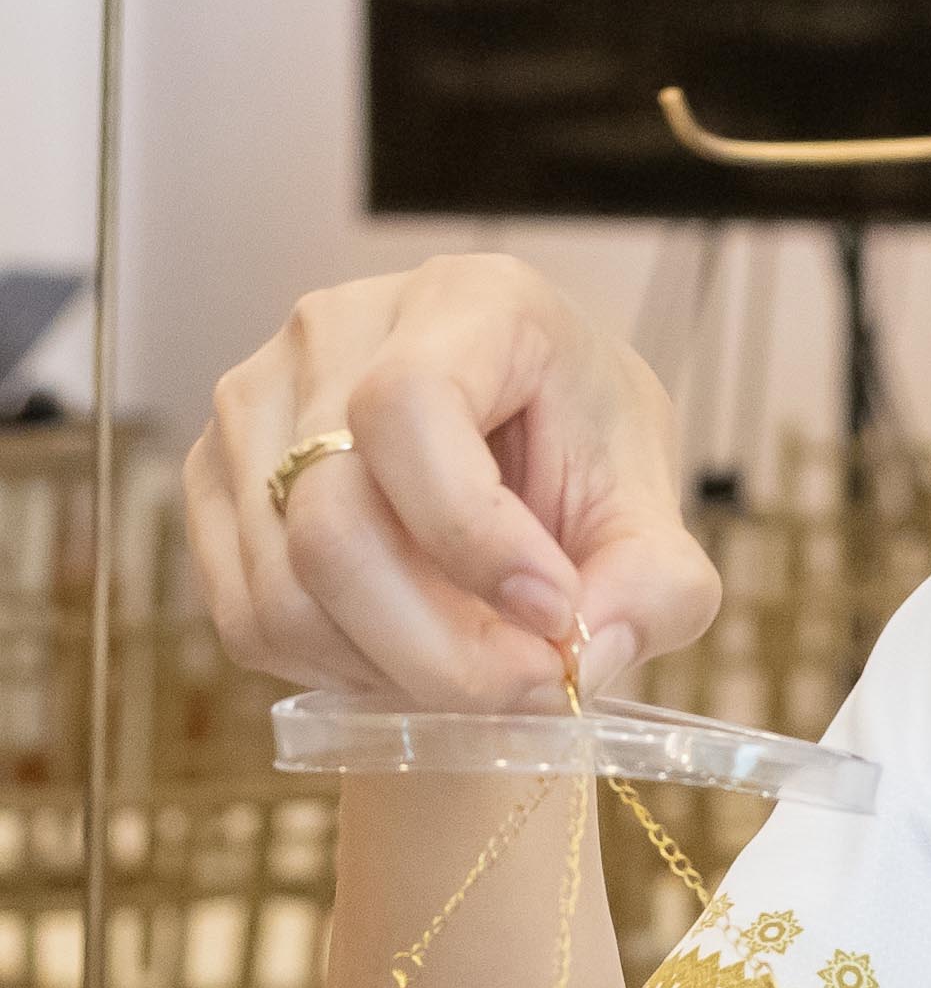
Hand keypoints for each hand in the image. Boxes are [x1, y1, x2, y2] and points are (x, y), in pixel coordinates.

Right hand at [185, 254, 718, 711]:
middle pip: (332, 520)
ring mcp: (256, 402)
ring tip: (475, 670)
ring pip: (282, 586)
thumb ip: (658, 588)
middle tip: (527, 687)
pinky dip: (334, 669)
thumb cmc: (581, 463)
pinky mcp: (215, 476)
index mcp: (466, 300)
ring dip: (390, 668)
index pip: (409, 405)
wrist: (519, 454)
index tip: (554, 615)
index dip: (472, 534)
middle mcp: (335, 329)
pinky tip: (405, 654)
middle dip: (438, 644)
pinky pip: (247, 615)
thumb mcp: (652, 516)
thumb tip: (587, 655)